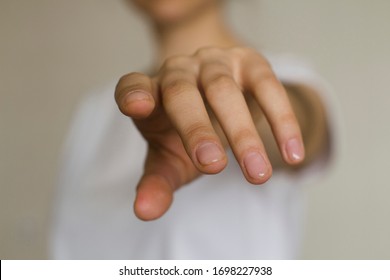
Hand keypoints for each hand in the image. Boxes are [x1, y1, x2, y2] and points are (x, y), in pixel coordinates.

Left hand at [115, 47, 304, 220]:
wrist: (222, 107)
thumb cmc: (187, 135)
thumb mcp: (171, 161)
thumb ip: (157, 183)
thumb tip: (144, 212)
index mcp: (151, 93)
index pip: (132, 87)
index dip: (133, 94)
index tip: (137, 107)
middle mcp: (179, 71)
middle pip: (181, 93)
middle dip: (197, 130)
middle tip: (213, 166)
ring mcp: (214, 63)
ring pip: (224, 91)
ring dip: (243, 134)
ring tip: (258, 175)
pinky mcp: (250, 63)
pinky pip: (268, 87)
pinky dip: (281, 121)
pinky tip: (292, 153)